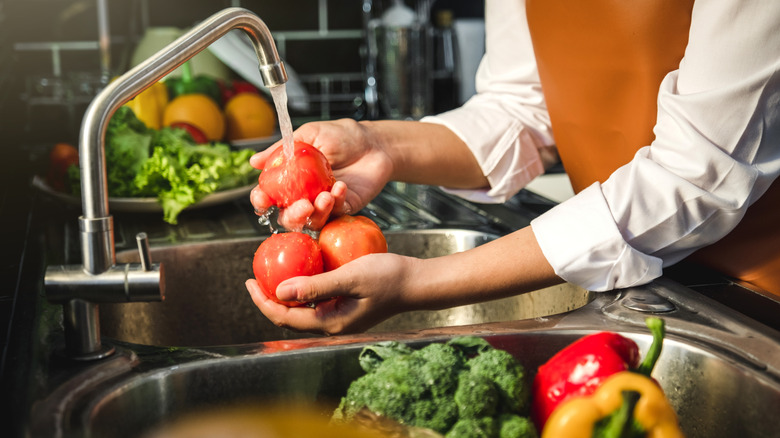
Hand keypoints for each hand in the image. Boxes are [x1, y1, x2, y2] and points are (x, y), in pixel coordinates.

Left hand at [245, 252, 414, 334]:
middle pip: (290, 316)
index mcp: (330, 323)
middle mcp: (332, 325)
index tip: (249, 281)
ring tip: (273, 272)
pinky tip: (303, 268)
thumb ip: (315, 286)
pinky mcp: (347, 307)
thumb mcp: (350, 277)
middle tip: (255, 276)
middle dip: (269, 298)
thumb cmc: (388, 277)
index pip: (285, 317)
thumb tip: (279, 292)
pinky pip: (317, 299)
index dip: (262, 301)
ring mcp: (340, 317)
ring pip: (303, 308)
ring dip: (286, 292)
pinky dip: (304, 286)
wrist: (418, 282)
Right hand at [250, 119, 392, 230]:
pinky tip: (340, 186)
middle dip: (291, 216)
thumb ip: (282, 149)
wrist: (374, 143)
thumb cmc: (342, 136)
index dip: (261, 200)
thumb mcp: (310, 135)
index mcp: (291, 179)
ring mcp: (324, 205)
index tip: (262, 198)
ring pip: (311, 222)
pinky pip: (335, 215)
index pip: (269, 196)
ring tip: (325, 196)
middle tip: (302, 205)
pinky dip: (336, 203)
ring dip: (316, 213)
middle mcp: (304, 196)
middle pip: (287, 217)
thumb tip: (254, 161)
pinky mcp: (344, 209)